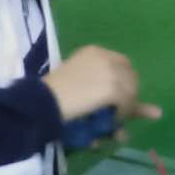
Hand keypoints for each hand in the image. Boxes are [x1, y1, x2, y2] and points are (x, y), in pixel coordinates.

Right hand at [43, 45, 161, 124]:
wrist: (42, 101)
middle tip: (117, 112)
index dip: (121, 82)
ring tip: (112, 120)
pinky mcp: (113, 88)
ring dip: (126, 107)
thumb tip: (131, 100)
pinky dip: (122, 114)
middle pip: (130, 76)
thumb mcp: (75, 84)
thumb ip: (95, 88)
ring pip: (131, 90)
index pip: (121, 64)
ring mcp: (111, 72)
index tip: (114, 98)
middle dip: (128, 94)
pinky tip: (110, 123)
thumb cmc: (49, 94)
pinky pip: (127, 103)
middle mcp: (106, 57)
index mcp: (94, 52)